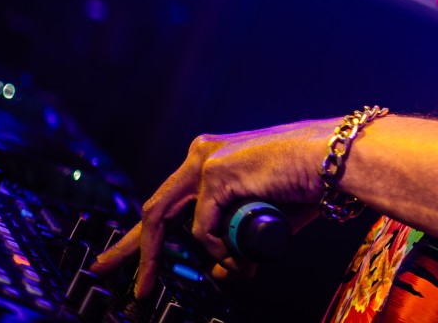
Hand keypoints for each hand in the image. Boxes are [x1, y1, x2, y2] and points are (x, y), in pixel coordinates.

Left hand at [92, 119, 331, 299]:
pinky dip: (217, 248)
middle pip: (153, 207)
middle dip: (129, 245)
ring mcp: (205, 161)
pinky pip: (202, 228)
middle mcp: (202, 155)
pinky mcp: (215, 173)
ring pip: (166, 219)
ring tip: (170, 281)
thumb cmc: (307, 184)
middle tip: (104, 269)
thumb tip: (220, 267)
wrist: (333, 159)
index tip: (124, 256)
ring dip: (166, 257)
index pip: (169, 201)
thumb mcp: (261, 217)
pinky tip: (235, 252)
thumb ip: (237, 237)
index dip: (144, 233)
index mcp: (212, 160)